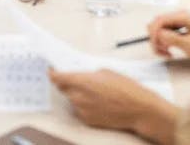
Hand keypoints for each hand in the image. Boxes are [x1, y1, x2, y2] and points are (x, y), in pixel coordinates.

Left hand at [49, 68, 177, 143]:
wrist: (138, 109)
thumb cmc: (126, 88)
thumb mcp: (106, 72)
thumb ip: (89, 74)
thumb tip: (81, 76)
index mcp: (82, 82)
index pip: (58, 78)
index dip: (52, 73)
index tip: (51, 70)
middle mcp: (79, 97)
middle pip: (63, 89)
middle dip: (68, 84)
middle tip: (79, 80)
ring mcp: (83, 110)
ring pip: (72, 100)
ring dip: (78, 95)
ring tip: (96, 92)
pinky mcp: (88, 120)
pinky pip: (80, 110)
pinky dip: (85, 105)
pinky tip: (99, 103)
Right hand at [148, 10, 189, 61]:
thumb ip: (173, 39)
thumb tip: (158, 34)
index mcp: (181, 17)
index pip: (159, 21)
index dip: (154, 34)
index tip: (156, 46)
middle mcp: (176, 16)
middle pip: (155, 25)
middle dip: (156, 40)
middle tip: (164, 51)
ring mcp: (175, 22)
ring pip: (157, 30)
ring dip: (158, 43)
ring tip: (167, 52)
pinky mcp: (175, 28)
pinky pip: (162, 34)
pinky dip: (162, 43)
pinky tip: (169, 50)